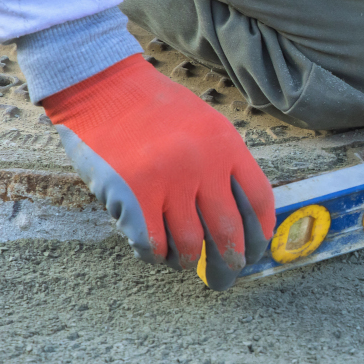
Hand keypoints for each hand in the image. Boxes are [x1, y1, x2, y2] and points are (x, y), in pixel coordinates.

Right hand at [42, 55, 274, 289]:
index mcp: (227, 146)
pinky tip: (158, 254)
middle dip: (230, 263)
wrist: (103, 86)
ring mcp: (168, 181)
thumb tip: (243, 215)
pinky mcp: (132, 194)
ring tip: (186, 263)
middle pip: (229, 231)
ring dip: (190, 262)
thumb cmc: (155, 108)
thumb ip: (225, 163)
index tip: (256, 250)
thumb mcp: (207, 125)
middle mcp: (203, 165)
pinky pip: (152, 243)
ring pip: (191, 244)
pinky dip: (157, 256)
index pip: (259, 201)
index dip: (260, 233)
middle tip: (227, 277)